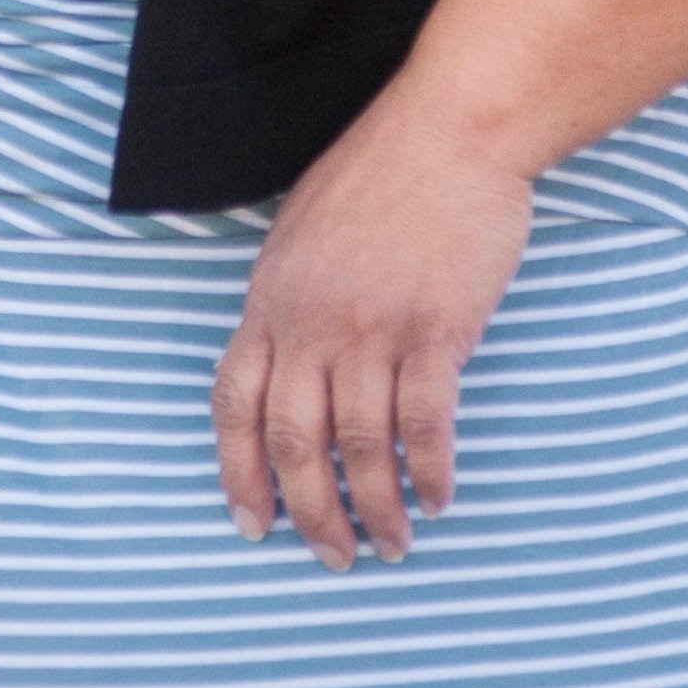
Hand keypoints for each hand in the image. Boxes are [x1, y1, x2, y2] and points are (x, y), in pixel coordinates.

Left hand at [210, 76, 535, 567]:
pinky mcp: (435, 331)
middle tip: (334, 557)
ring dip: (377, 508)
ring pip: (362, 446)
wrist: (453, 130)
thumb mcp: (304, 230)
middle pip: (295, 441)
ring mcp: (372, 328)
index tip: (253, 524)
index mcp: (271, 298)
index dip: (239, 472)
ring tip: (394, 544)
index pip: (234, 403)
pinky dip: (430, 471)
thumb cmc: (383, 170)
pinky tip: (439, 497)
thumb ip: (291, 297)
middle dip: (311, 512)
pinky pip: (425, 424)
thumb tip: (292, 358)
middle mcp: (312, 322)